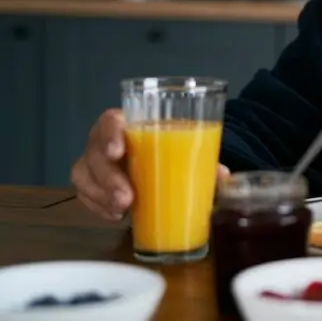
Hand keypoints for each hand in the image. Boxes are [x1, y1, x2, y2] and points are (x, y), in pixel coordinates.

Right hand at [71, 109, 229, 220]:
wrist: (159, 159)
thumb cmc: (172, 149)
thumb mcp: (188, 150)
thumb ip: (204, 160)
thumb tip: (224, 176)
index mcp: (130, 122)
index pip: (111, 120)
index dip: (110, 134)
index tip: (118, 152)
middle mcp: (106, 139)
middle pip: (95, 152)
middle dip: (109, 178)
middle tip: (127, 198)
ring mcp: (95, 161)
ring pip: (83, 175)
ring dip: (101, 195)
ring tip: (122, 210)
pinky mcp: (91, 182)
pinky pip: (84, 194)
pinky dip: (97, 206)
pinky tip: (115, 215)